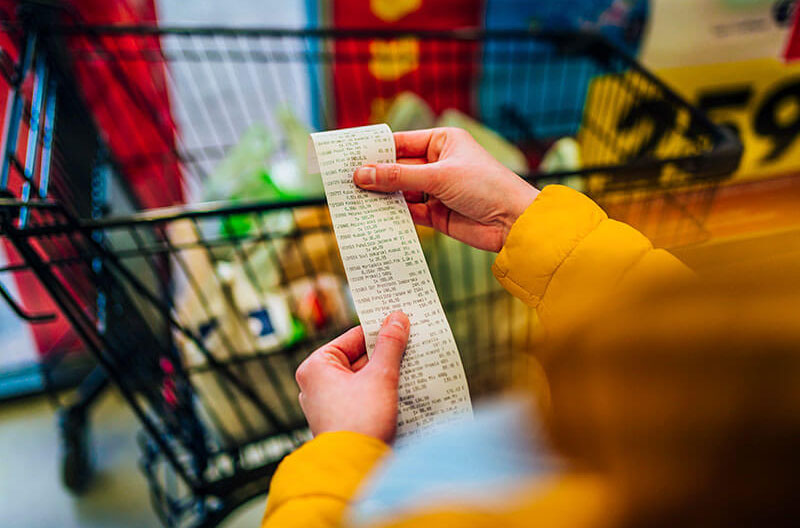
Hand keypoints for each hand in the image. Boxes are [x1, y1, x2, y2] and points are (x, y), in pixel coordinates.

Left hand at [295, 311, 409, 443]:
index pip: (353, 337)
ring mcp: (326, 405)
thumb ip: (390, 345)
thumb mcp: (380, 376)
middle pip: (358, 358)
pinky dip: (381, 393)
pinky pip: (362, 398)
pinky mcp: (340, 421)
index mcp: (316, 366)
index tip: (402, 324)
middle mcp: (315, 384)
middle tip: (412, 345)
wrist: (356, 470)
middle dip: (386, 355)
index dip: (380, 330)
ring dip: (386, 375)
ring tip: (412, 368)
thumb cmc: (360, 421)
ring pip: (362, 379)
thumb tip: (397, 318)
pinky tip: (403, 391)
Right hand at [354, 127, 538, 251]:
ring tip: (353, 200)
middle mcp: (438, 164)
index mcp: (442, 142)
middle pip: (397, 168)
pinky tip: (374, 216)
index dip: (374, 150)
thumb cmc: (485, 186)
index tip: (347, 157)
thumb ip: (398, 177)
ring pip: (400, 191)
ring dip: (382, 196)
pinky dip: (394, 214)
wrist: (514, 222)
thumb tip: (361, 175)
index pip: (400, 143)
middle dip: (374, 176)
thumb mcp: (438, 177)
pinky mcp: (437, 214)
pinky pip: (409, 211)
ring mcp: (436, 190)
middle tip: (344, 182)